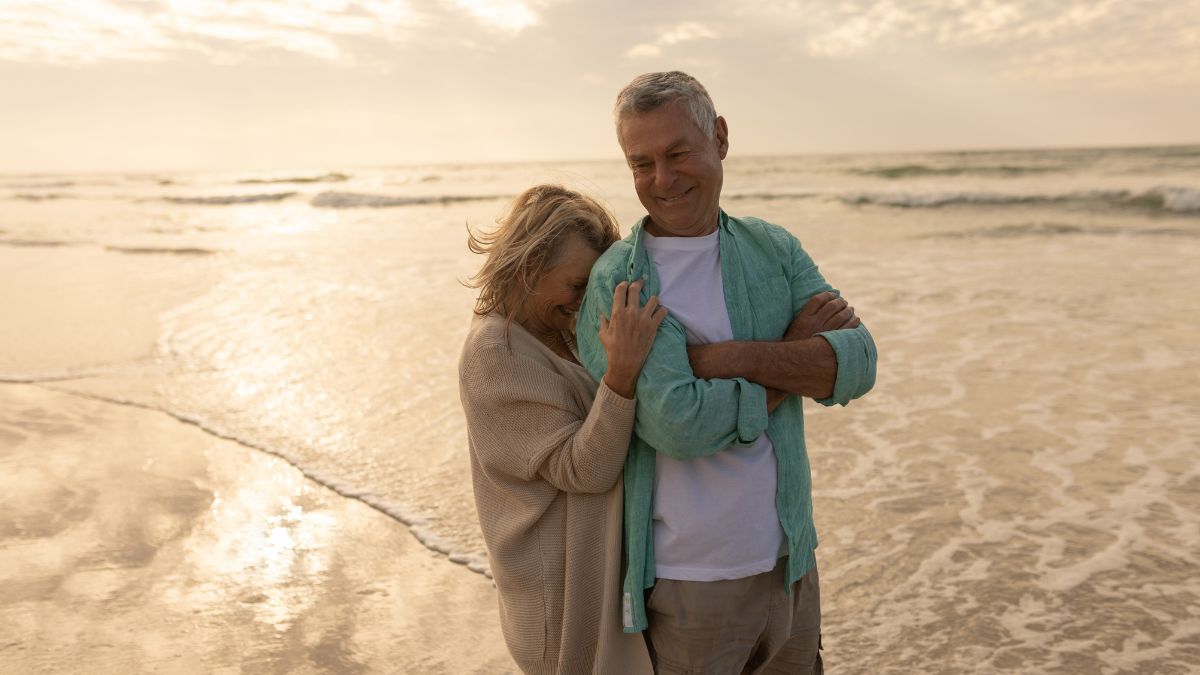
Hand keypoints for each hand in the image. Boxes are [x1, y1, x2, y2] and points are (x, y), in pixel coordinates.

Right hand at [600, 279, 666, 397]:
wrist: (626, 363)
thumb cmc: (612, 349)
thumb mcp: (603, 334)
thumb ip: (603, 322)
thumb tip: (603, 314)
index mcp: (617, 313)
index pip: (621, 290)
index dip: (624, 284)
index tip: (626, 284)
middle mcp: (631, 313)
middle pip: (636, 289)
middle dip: (639, 283)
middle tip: (641, 282)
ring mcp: (644, 319)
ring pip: (653, 299)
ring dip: (652, 299)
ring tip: (652, 302)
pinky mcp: (653, 326)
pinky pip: (662, 312)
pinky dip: (662, 311)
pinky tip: (659, 313)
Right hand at [785, 291, 859, 340]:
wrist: (794, 360)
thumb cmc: (795, 342)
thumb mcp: (796, 325)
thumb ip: (806, 314)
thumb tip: (822, 304)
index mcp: (804, 317)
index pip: (818, 299)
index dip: (827, 295)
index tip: (833, 294)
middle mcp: (814, 323)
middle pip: (831, 306)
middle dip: (840, 301)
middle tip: (844, 301)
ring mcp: (824, 332)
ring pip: (840, 316)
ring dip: (848, 310)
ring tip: (850, 309)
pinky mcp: (831, 342)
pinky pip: (846, 329)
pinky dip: (853, 322)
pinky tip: (856, 319)